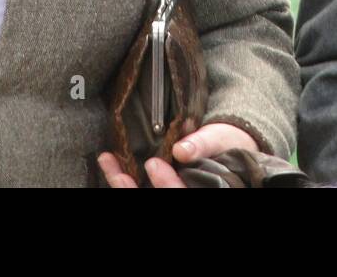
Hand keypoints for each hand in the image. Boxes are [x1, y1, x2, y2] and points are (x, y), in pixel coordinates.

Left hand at [96, 122, 256, 186]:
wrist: (228, 143)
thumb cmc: (227, 142)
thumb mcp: (219, 139)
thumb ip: (203, 144)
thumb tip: (181, 150)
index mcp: (205, 187)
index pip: (180, 194)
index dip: (166, 184)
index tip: (153, 164)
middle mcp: (184, 191)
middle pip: (158, 198)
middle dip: (132, 191)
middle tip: (118, 174)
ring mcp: (169, 189)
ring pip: (144, 195)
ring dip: (123, 185)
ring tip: (107, 163)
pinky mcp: (159, 186)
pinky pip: (139, 189)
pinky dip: (124, 180)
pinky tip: (111, 164)